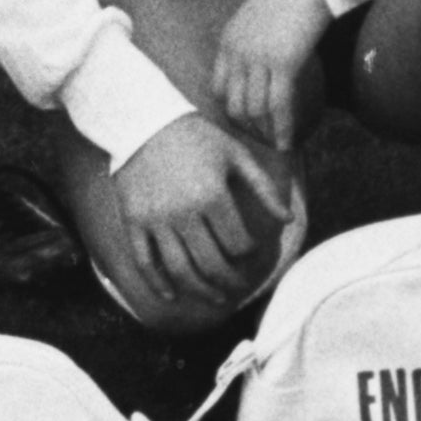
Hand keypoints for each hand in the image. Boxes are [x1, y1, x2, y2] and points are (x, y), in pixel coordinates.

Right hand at [89, 111, 294, 323]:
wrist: (144, 121)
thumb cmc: (197, 138)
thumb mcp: (236, 156)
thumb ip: (264, 189)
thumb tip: (288, 220)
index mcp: (212, 196)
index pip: (237, 244)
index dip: (248, 254)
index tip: (250, 254)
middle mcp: (183, 213)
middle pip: (211, 264)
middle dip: (229, 282)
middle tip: (238, 288)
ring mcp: (155, 220)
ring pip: (180, 270)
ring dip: (200, 291)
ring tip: (215, 298)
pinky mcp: (133, 222)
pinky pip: (145, 262)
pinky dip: (158, 284)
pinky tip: (171, 297)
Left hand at [207, 0, 335, 141]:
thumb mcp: (264, 15)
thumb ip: (258, 39)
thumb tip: (271, 62)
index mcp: (229, 39)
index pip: (220, 88)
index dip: (232, 110)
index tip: (249, 123)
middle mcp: (237, 51)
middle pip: (234, 105)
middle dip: (248, 129)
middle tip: (265, 141)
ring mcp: (258, 57)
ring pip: (255, 110)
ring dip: (266, 133)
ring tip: (279, 145)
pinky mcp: (283, 62)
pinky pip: (278, 105)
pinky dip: (282, 128)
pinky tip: (289, 141)